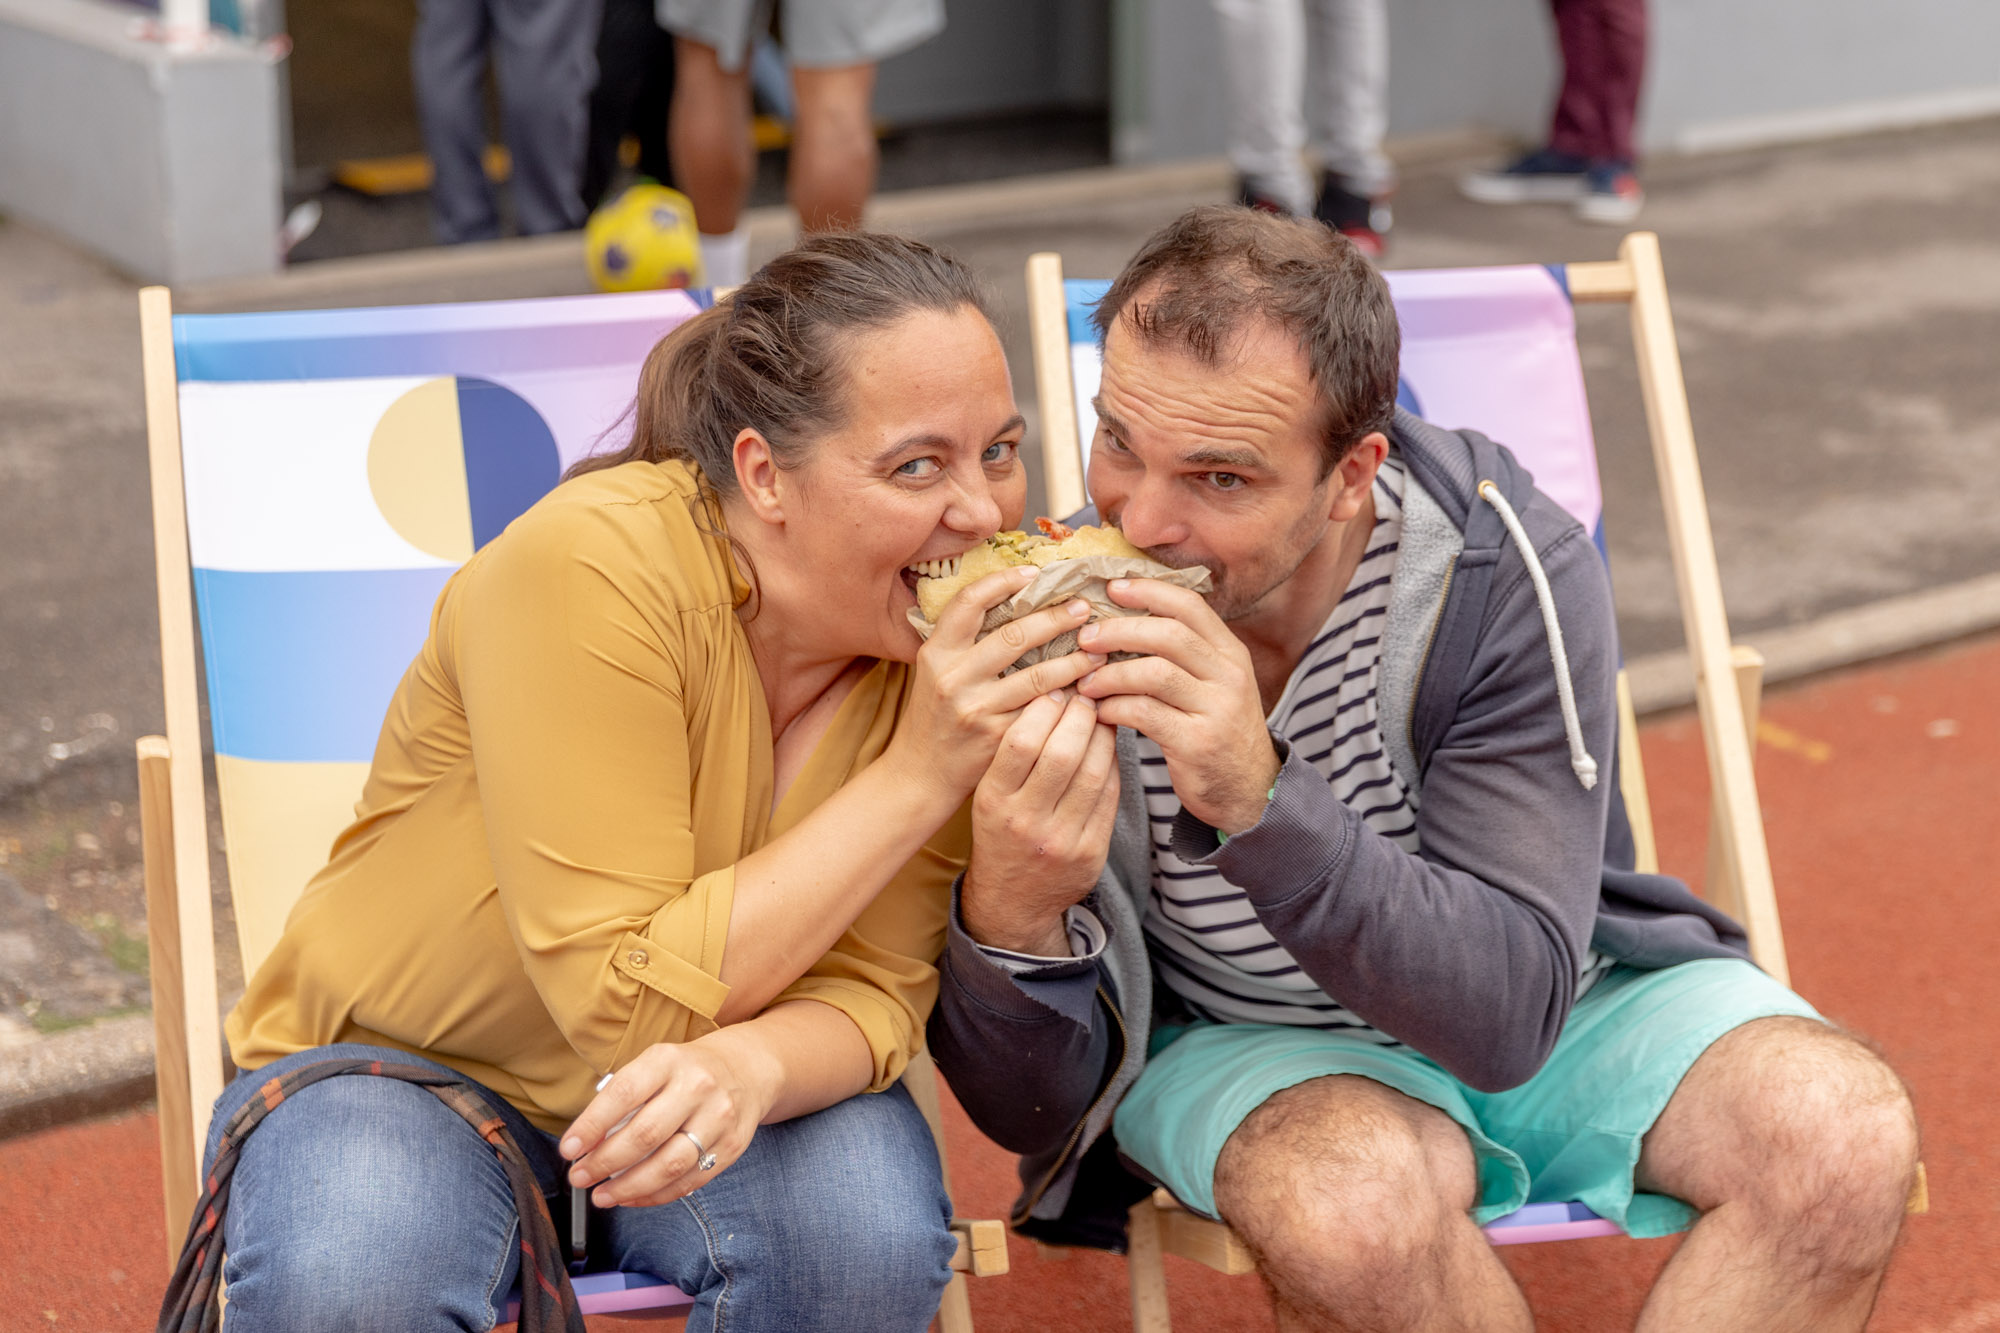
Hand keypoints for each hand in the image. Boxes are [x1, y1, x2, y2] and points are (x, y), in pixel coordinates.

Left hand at [560, 1030, 779, 1207]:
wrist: (748, 1069)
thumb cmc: (687, 1071)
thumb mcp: (656, 1065)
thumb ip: (624, 1097)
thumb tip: (586, 1143)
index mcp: (669, 1060)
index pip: (624, 1093)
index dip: (592, 1125)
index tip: (569, 1149)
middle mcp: (697, 1087)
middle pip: (645, 1135)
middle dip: (604, 1162)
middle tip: (579, 1176)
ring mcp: (719, 1118)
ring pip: (669, 1165)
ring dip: (628, 1187)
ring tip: (602, 1195)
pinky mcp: (731, 1146)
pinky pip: (689, 1181)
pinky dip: (655, 1195)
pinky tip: (632, 1196)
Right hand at [890, 566, 1107, 799]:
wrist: (921, 772)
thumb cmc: (935, 715)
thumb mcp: (936, 671)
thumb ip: (965, 641)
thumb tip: (1014, 601)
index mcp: (936, 653)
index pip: (969, 603)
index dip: (1002, 581)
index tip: (1033, 573)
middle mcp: (954, 677)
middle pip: (1014, 635)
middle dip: (1055, 617)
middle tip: (1083, 608)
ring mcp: (977, 709)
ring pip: (1037, 676)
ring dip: (1073, 660)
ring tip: (1096, 651)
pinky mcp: (999, 737)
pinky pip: (1042, 711)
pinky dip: (1068, 698)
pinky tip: (1086, 690)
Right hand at [962, 692, 1120, 953]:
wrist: (1011, 901)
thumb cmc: (1000, 833)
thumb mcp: (989, 796)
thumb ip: (1013, 754)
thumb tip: (1051, 697)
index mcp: (992, 801)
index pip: (1021, 741)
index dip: (1044, 709)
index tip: (1055, 692)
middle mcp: (1025, 822)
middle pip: (1063, 753)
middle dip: (1080, 716)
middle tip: (1087, 696)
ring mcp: (1060, 840)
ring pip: (1093, 772)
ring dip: (1103, 736)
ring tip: (1102, 715)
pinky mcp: (1090, 853)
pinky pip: (1109, 797)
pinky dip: (1113, 765)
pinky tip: (1110, 748)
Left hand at [1075, 579, 1278, 833]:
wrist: (1249, 789)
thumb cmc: (1217, 730)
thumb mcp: (1213, 684)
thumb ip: (1182, 653)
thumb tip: (1123, 617)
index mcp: (1230, 652)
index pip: (1190, 605)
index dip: (1148, 590)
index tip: (1111, 588)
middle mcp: (1228, 675)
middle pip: (1168, 634)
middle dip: (1119, 631)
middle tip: (1085, 638)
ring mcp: (1216, 709)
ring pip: (1154, 673)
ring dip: (1110, 674)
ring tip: (1085, 682)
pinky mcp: (1197, 743)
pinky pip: (1145, 714)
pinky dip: (1114, 708)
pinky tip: (1099, 712)